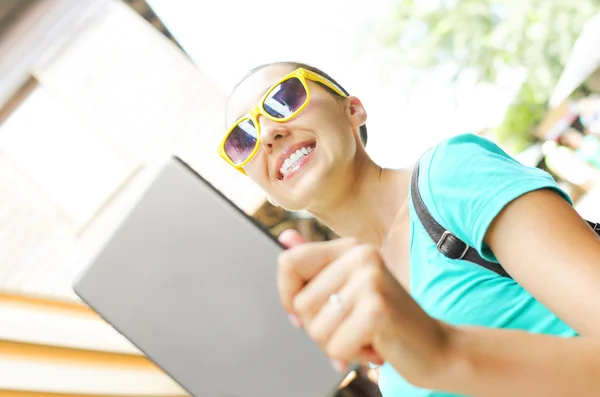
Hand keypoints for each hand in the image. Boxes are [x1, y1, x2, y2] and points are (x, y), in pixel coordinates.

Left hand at [277, 230, 451, 385]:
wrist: (437, 348)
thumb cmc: (387, 323)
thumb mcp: (347, 291)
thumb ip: (315, 267)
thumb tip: (284, 237)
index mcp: (351, 248)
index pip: (289, 262)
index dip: (288, 295)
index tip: (304, 314)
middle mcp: (361, 256)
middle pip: (300, 303)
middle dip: (319, 329)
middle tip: (353, 328)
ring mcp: (370, 279)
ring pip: (315, 328)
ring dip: (337, 344)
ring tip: (366, 335)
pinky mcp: (376, 309)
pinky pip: (335, 346)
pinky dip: (352, 355)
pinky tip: (376, 345)